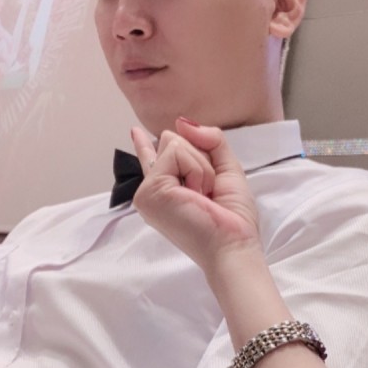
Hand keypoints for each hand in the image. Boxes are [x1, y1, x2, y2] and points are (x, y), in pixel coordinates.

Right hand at [131, 117, 261, 272]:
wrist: (232, 244)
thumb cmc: (233, 218)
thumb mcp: (227, 170)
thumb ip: (211, 141)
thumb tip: (181, 123)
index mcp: (171, 189)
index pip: (154, 159)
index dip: (144, 145)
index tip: (135, 132)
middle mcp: (155, 190)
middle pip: (172, 141)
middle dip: (201, 159)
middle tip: (207, 193)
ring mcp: (148, 191)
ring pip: (174, 144)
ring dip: (201, 168)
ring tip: (203, 197)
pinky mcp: (150, 190)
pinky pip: (177, 153)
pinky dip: (196, 170)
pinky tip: (196, 196)